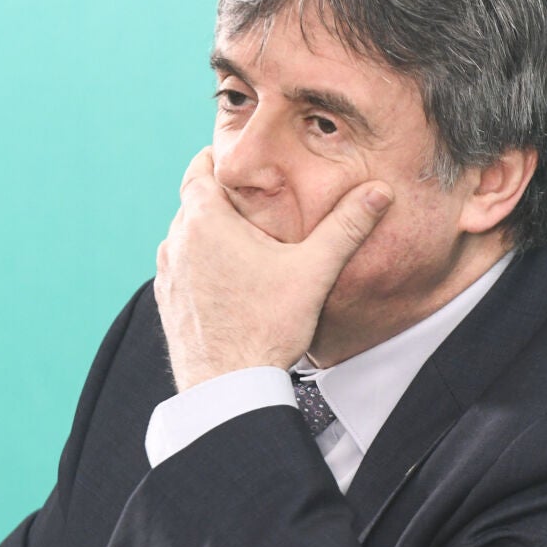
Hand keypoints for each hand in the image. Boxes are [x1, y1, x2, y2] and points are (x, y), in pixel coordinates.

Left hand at [155, 147, 389, 389]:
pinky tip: (227, 278)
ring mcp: (167, 273)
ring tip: (242, 240)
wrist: (227, 387)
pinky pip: (181, 267)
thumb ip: (345, 227)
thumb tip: (379, 191)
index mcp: (205, 220)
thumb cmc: (266, 326)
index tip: (239, 160)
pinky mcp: (167, 301)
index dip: (217, 159)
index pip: (198, 169)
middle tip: (253, 200)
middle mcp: (176, 241)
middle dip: (220, 198)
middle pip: (193, 203)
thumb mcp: (313, 271)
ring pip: (185, 236)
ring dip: (207, 233)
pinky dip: (199, 263)